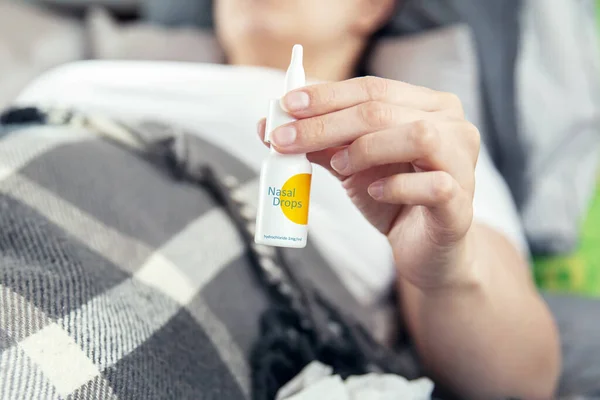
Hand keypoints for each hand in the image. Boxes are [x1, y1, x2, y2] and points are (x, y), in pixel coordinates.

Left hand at [257, 77, 479, 289]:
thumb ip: (320, 143)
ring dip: (365, 147)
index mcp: (428, 105)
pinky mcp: (461, 203)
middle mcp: (453, 126)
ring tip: (339, 165)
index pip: (372, 87)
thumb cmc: (394, 198)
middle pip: (383, 110)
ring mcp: (462, 163)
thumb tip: (270, 127)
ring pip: (417, 135)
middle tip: (285, 140)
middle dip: (326, 123)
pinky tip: (375, 191)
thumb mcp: (352, 164)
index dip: (327, 95)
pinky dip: (397, 186)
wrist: (426, 249)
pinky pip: (433, 185)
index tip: (286, 105)